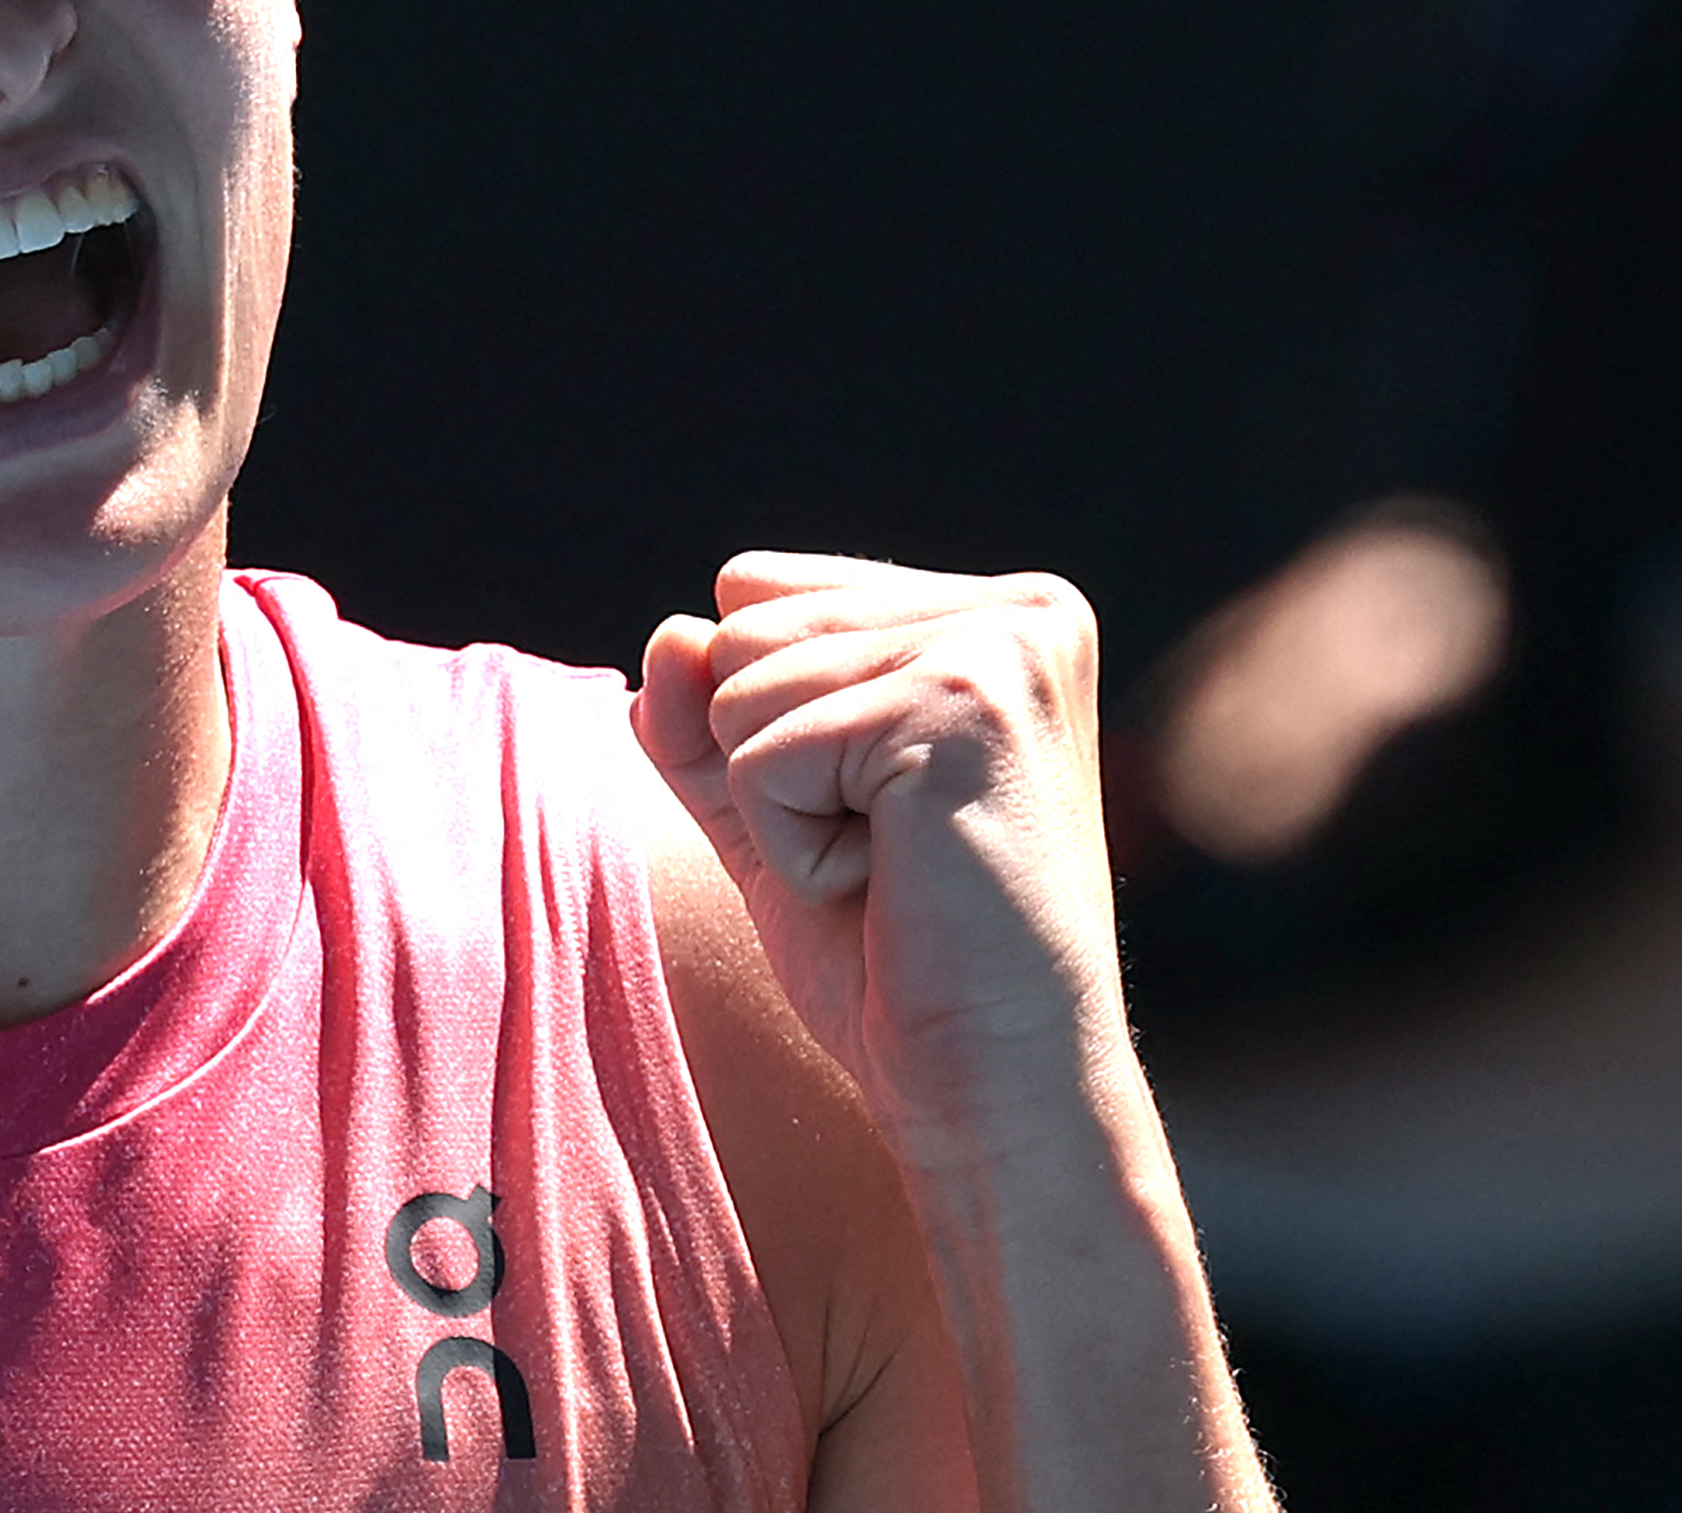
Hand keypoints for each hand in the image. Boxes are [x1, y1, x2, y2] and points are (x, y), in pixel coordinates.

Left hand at [633, 552, 1123, 1166]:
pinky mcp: (960, 705)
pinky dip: (791, 846)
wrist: (990, 1090)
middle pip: (738, 628)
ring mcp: (998, 648)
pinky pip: (758, 755)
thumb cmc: (895, 962)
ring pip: (736, 684)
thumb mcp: (769, 811)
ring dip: (779, 809)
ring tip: (894, 870)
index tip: (877, 818)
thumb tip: (666, 637)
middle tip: (889, 857)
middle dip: (769, 766)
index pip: (755, 590)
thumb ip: (702, 717)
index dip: (763, 725)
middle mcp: (1016, 611)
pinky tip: (892, 887)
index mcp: (992, 613)